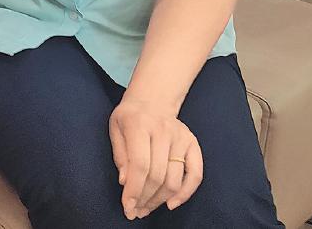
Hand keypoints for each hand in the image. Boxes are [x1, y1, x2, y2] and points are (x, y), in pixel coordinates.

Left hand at [109, 97, 203, 219]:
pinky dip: (185, 193)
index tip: (127, 207)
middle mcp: (164, 130)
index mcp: (140, 124)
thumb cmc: (129, 117)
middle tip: (135, 212)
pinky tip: (171, 204)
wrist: (152, 100)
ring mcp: (181, 137)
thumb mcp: (115, 129)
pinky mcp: (193, 143)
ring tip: (147, 208)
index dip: (134, 190)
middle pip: (157, 176)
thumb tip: (125, 182)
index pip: (140, 165)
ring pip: (174, 180)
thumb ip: (120, 155)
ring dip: (160, 200)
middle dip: (145, 199)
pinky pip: (196, 175)